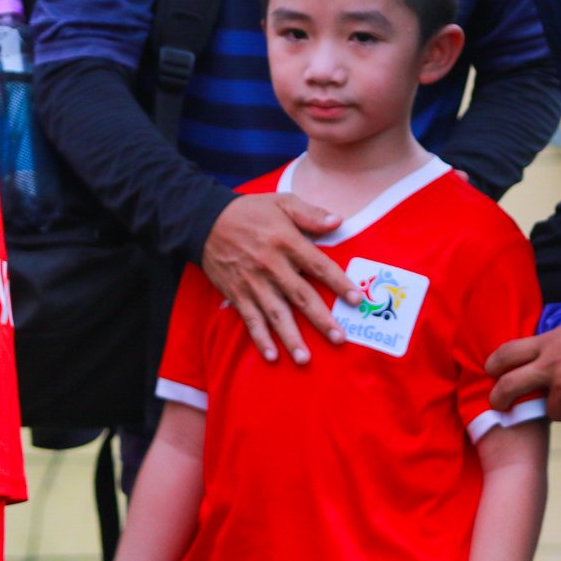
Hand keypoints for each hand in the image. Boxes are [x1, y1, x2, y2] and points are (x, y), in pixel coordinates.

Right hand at [201, 194, 350, 363]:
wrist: (204, 220)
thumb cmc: (250, 211)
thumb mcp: (282, 201)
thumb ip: (310, 214)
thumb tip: (338, 221)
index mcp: (286, 241)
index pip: (319, 265)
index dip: (338, 283)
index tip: (356, 300)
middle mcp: (271, 265)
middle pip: (301, 296)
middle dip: (321, 319)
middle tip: (339, 339)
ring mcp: (253, 282)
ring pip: (276, 314)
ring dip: (291, 337)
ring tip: (305, 359)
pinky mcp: (237, 293)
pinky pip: (251, 319)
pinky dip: (260, 338)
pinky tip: (272, 356)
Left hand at [486, 310, 560, 431]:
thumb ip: (555, 343)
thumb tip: (550, 353)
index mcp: (547, 344)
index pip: (508, 352)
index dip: (494, 364)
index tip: (491, 371)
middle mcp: (550, 367)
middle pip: (511, 385)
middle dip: (500, 398)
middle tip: (499, 406)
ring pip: (551, 412)